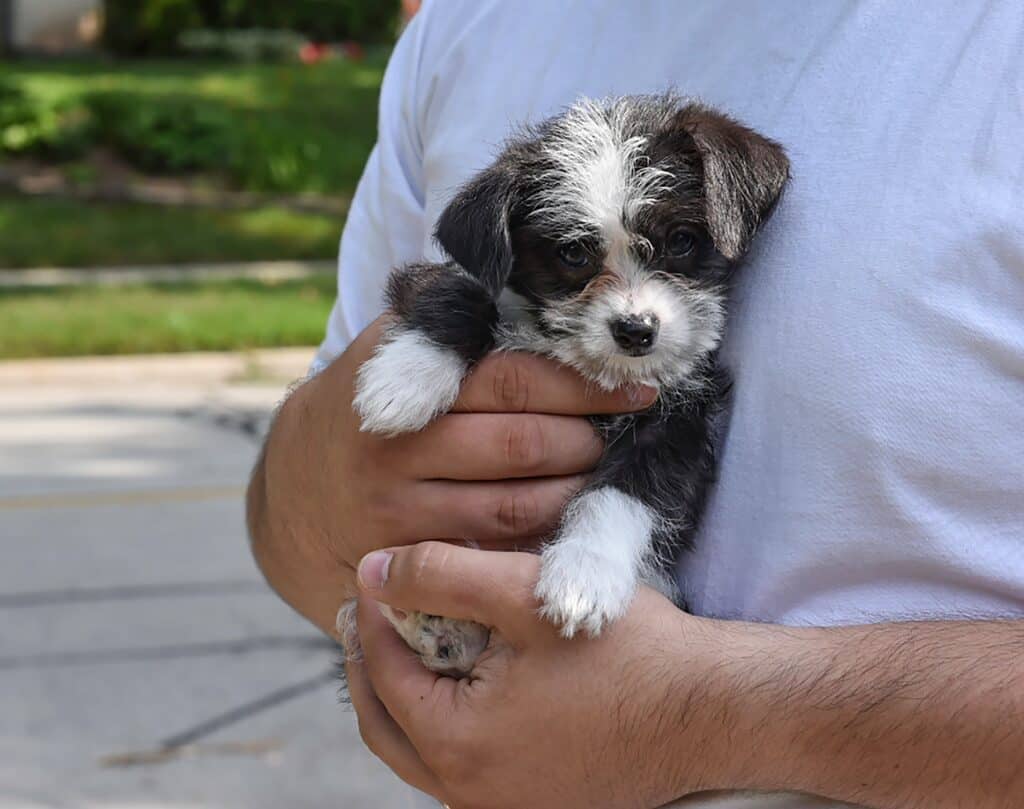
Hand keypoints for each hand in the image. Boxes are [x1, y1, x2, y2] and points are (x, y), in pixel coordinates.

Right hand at [248, 316, 655, 635]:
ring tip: (601, 471)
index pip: (512, 381)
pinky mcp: (407, 559)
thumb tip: (524, 280)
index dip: (580, 386)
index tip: (629, 386)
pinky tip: (565, 517)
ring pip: (518, 505)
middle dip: (588, 438)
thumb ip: (446, 320)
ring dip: (575, 488)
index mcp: (404, 381)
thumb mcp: (386, 351)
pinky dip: (540, 536)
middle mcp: (398, 446)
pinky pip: (493, 553)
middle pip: (523, 445)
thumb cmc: (363, 407)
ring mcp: (400, 509)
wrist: (293, 490)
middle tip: (621, 431)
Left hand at [347, 542, 730, 808]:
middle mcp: (470, 794)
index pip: (384, 675)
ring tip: (417, 638)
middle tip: (374, 615)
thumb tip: (374, 571)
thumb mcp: (523, 595)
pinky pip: (466, 761)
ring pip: (423, 748)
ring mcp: (503, 806)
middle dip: (375, 664)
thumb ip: (441, 576)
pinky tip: (471, 674)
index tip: (373, 576)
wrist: (713, 709)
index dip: (371, 619)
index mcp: (457, 747)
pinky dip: (450, 716)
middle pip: (389, 725)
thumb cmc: (627, 650)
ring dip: (410, 692)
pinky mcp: (534, 802)